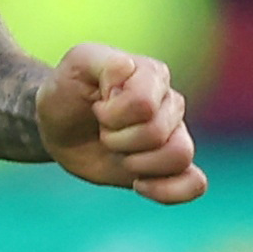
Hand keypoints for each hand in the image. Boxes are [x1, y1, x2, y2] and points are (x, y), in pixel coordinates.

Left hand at [39, 43, 203, 202]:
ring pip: (179, 156)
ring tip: (118, 153)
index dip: (113, 115)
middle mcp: (170, 104)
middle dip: (117, 139)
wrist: (58, 128)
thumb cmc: (67, 92)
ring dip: (137, 163)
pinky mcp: (172, 169)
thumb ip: (103, 61)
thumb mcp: (75, 64)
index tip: (97, 107)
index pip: (144, 104)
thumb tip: (128, 71)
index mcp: (152, 75)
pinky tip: (138, 185)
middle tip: (102, 131)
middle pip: (158, 133)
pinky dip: (169, 191)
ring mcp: (175, 136)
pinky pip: (194, 184)